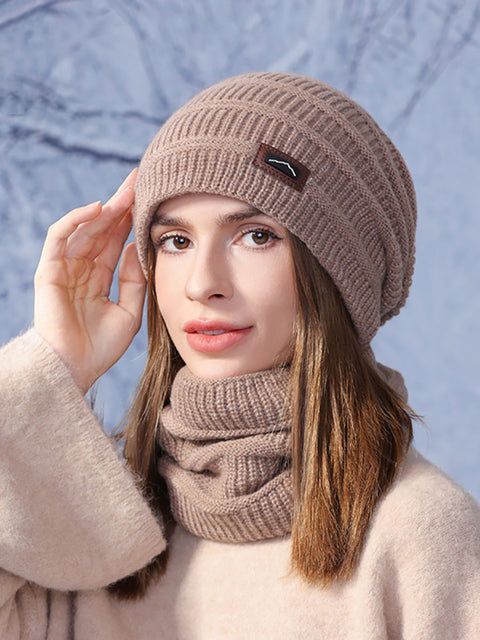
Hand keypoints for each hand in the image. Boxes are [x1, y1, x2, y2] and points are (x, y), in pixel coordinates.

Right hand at [34, 169, 145, 393]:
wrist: (74, 369)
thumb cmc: (100, 347)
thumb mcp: (129, 312)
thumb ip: (134, 280)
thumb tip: (137, 248)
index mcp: (100, 279)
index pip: (116, 242)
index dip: (131, 221)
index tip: (150, 200)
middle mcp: (82, 270)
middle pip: (102, 229)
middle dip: (120, 205)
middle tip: (140, 180)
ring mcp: (64, 269)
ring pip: (84, 229)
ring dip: (105, 209)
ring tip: (127, 191)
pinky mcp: (49, 271)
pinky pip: (60, 238)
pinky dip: (76, 221)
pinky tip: (99, 209)